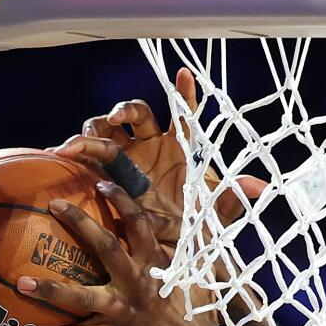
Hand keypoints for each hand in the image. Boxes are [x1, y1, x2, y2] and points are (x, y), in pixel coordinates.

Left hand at [19, 181, 221, 325]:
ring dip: (51, 290)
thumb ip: (175, 249)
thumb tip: (170, 222)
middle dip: (80, 223)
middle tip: (54, 204)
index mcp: (155, 263)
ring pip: (84, 297)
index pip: (139, 224)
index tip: (99, 183)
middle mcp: (138, 282)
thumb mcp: (190, 274)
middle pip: (107, 247)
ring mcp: (125, 309)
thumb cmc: (189, 310)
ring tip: (21, 283)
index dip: (121, 201)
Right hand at [52, 68, 267, 244]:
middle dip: (125, 109)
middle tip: (118, 117)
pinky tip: (64, 151)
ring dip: (96, 126)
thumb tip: (262, 187)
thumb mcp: (210, 214)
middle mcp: (149, 145)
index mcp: (178, 147)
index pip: (183, 115)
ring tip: (87, 137)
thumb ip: (232, 197)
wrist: (161, 251)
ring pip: (108, 127)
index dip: (185, 94)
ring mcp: (125, 157)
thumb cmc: (188, 226)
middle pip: (136, 113)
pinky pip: (88, 153)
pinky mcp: (104, 172)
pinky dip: (76, 149)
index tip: (185, 74)